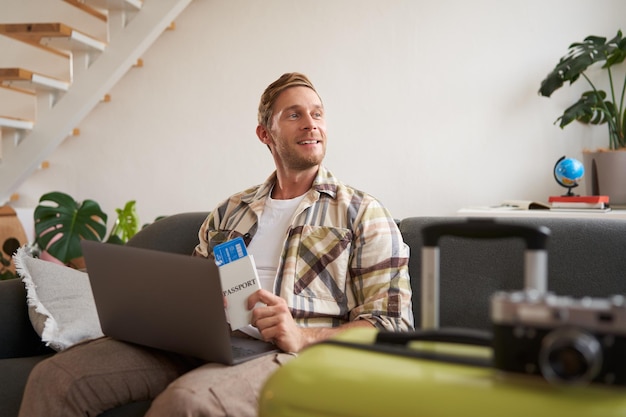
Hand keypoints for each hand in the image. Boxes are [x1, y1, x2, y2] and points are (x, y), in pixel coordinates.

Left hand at [247, 290, 375, 352]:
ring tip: (275, 334)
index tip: (246, 303)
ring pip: (259, 324)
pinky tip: (278, 339)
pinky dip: (268, 338)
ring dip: (263, 332)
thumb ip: (268, 310)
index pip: (261, 292)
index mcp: (280, 302)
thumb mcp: (280, 317)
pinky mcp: (283, 328)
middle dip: (257, 322)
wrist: (306, 343)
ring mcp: (282, 317)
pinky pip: (265, 333)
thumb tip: (251, 305)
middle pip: (255, 312)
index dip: (251, 296)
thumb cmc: (291, 332)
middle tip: (266, 327)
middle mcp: (281, 307)